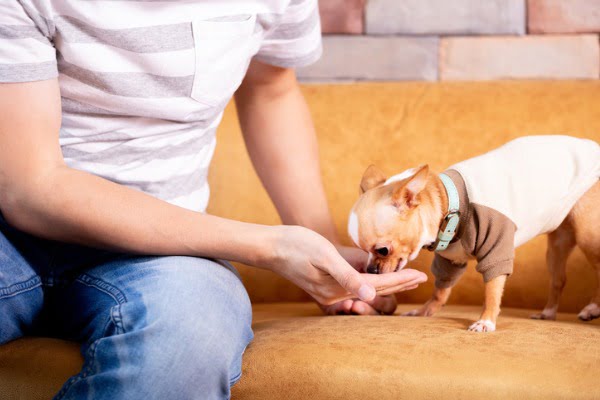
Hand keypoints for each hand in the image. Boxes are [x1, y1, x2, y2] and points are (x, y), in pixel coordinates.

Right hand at [266, 226, 426, 305]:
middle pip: (374, 291)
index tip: (420, 276)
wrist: (270, 247)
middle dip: (399, 285)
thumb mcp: (324, 255)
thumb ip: (348, 274)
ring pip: (365, 290)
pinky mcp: (324, 285)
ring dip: (386, 285)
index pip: (377, 285)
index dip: (400, 280)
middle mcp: (335, 294)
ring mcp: (328, 291)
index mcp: (337, 287)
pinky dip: (371, 282)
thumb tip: (371, 295)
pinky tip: (377, 277)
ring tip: (405, 278)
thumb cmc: (296, 246)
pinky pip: (354, 286)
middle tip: (420, 279)